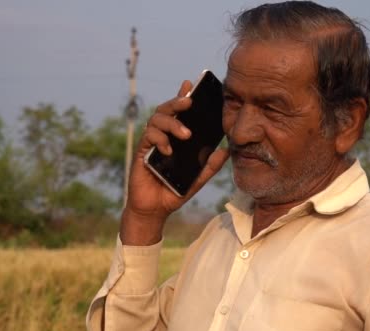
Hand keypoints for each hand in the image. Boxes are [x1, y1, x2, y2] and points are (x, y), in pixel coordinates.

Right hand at [120, 80, 229, 244]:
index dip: (182, 95)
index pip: (180, 112)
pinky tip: (169, 150)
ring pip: (156, 120)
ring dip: (172, 123)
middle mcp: (163, 136)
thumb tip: (226, 150)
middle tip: (189, 101)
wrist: (155, 209)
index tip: (190, 83)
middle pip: (166, 110)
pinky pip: (149, 138)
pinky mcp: (142, 152)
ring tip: (185, 134)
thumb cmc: (174, 191)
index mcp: (176, 137)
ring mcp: (152, 143)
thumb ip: (210, 164)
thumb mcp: (198, 178)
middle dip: (177, 101)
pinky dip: (160, 140)